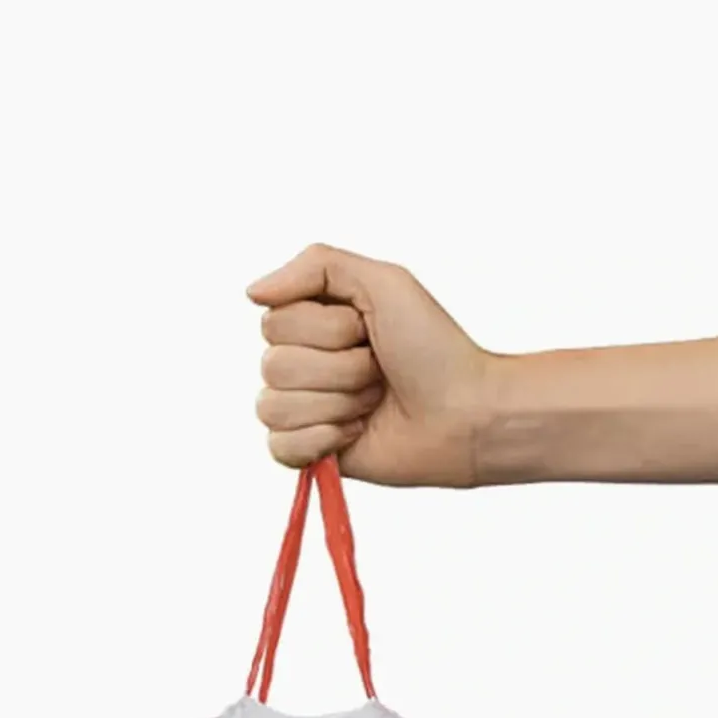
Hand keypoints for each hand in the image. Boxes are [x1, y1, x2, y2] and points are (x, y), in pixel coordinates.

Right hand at [247, 244, 494, 486]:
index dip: (326, 330)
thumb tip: (252, 293)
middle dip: (339, 369)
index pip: (273, 322)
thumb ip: (316, 266)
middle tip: (379, 370)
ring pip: (274, 406)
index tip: (367, 331)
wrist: (466, 413)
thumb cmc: (434, 347)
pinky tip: (357, 432)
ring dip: (337, 404)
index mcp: (313, 319)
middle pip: (273, 365)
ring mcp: (305, 408)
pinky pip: (280, 447)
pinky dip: (323, 440)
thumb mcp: (383, 281)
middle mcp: (303, 361)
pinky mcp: (311, 451)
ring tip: (373, 402)